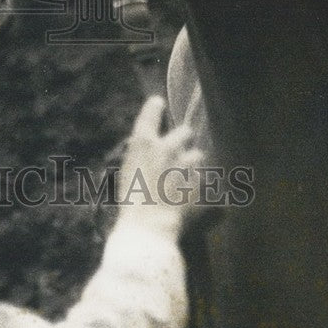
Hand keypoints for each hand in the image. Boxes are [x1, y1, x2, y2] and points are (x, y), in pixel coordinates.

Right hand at [116, 95, 203, 235]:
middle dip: (183, 138)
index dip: (155, 106)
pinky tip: (187, 193)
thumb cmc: (130, 199)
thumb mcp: (127, 171)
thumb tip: (151, 151)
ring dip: (192, 162)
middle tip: (178, 148)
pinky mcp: (197, 181)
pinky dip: (195, 182)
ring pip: (197, 155)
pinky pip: (200, 177)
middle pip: (185, 132)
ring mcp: (185, 164)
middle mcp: (166, 147)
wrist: (148, 224)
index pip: (151, 112)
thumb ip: (141, 156)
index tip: (158, 103)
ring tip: (184, 175)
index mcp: (143, 142)